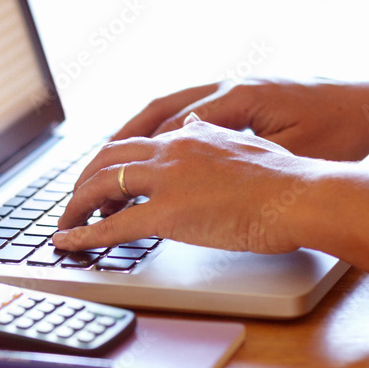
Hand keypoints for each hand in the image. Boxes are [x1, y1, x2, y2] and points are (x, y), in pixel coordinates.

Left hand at [53, 117, 320, 253]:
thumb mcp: (247, 144)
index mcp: (191, 135)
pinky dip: (84, 234)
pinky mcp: (168, 213)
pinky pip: (112, 224)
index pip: (137, 143)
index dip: (113, 162)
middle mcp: (172, 150)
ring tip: (65, 223)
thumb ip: (215, 136)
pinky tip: (69, 242)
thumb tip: (196, 125)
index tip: (102, 178)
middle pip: (108, 157)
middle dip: (84, 179)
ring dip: (77, 205)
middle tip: (75, 200)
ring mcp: (167, 180)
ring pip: (101, 185)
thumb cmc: (288, 179)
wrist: (303, 195)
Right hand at [113, 77, 368, 161]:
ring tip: (107, 157)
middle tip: (92, 169)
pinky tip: (153, 149)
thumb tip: (206, 181)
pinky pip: (188, 109)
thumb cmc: (343, 130)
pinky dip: (162, 127)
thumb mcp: (296, 154)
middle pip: (159, 109)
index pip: (173, 127)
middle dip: (121, 139)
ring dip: (136, 131)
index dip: (139, 157)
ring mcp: (234, 89)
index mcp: (240, 98)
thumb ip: (248, 164)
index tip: (113, 183)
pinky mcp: (242, 97)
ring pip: (169, 107)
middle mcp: (230, 87)